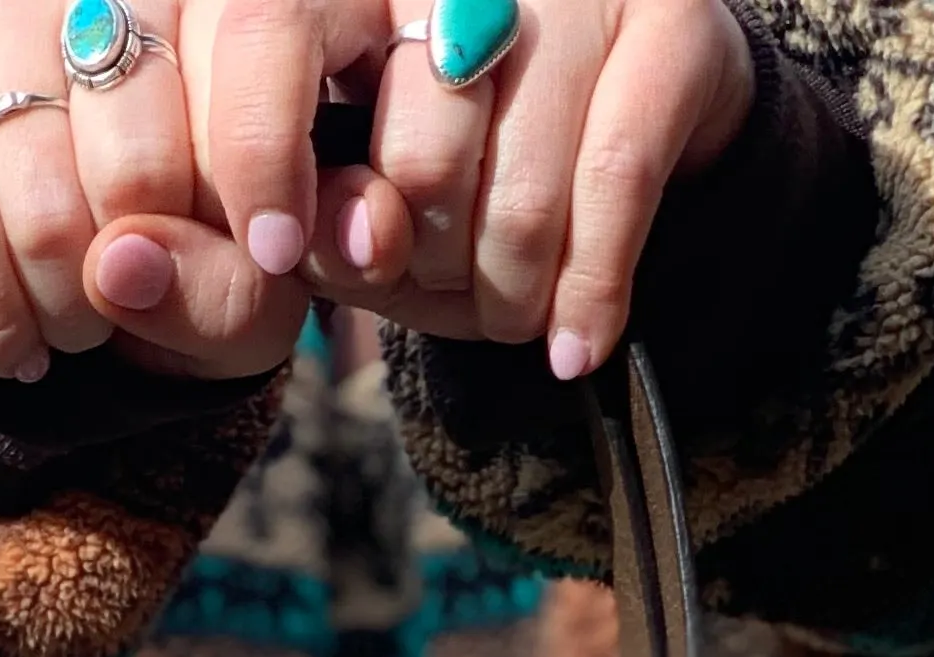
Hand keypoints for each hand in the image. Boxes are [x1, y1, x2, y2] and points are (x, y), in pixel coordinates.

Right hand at [0, 0, 408, 382]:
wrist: (70, 240)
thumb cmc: (192, 242)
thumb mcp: (255, 279)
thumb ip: (237, 283)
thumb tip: (126, 263)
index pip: (259, 35)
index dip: (265, 160)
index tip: (271, 251)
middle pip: (140, 161)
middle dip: (150, 269)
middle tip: (150, 286)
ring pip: (44, 211)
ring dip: (72, 311)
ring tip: (87, 314)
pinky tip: (19, 340)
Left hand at [167, 0, 751, 375]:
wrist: (635, 115)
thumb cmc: (472, 167)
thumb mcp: (368, 202)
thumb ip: (322, 226)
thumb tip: (334, 243)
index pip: (277, 24)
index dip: (261, 149)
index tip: (271, 251)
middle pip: (419, 152)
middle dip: (431, 264)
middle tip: (447, 282)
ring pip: (520, 191)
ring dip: (508, 296)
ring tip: (510, 310)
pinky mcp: (672, 25)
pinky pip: (616, 184)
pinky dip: (588, 293)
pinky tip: (571, 347)